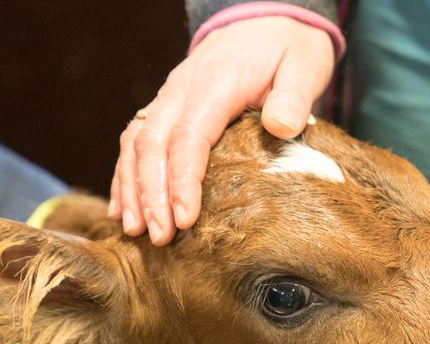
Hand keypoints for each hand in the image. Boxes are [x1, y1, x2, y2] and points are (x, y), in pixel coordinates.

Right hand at [112, 17, 334, 244]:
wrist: (266, 21)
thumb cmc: (287, 50)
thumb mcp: (303, 66)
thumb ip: (293, 97)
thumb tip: (281, 127)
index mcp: (215, 83)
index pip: (189, 136)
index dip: (182, 180)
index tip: (185, 218)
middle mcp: (181, 90)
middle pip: (152, 143)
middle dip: (151, 193)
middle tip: (161, 236)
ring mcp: (168, 98)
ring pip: (135, 143)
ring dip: (133, 188)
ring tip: (137, 231)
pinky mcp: (166, 108)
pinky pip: (134, 141)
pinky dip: (126, 176)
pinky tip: (126, 209)